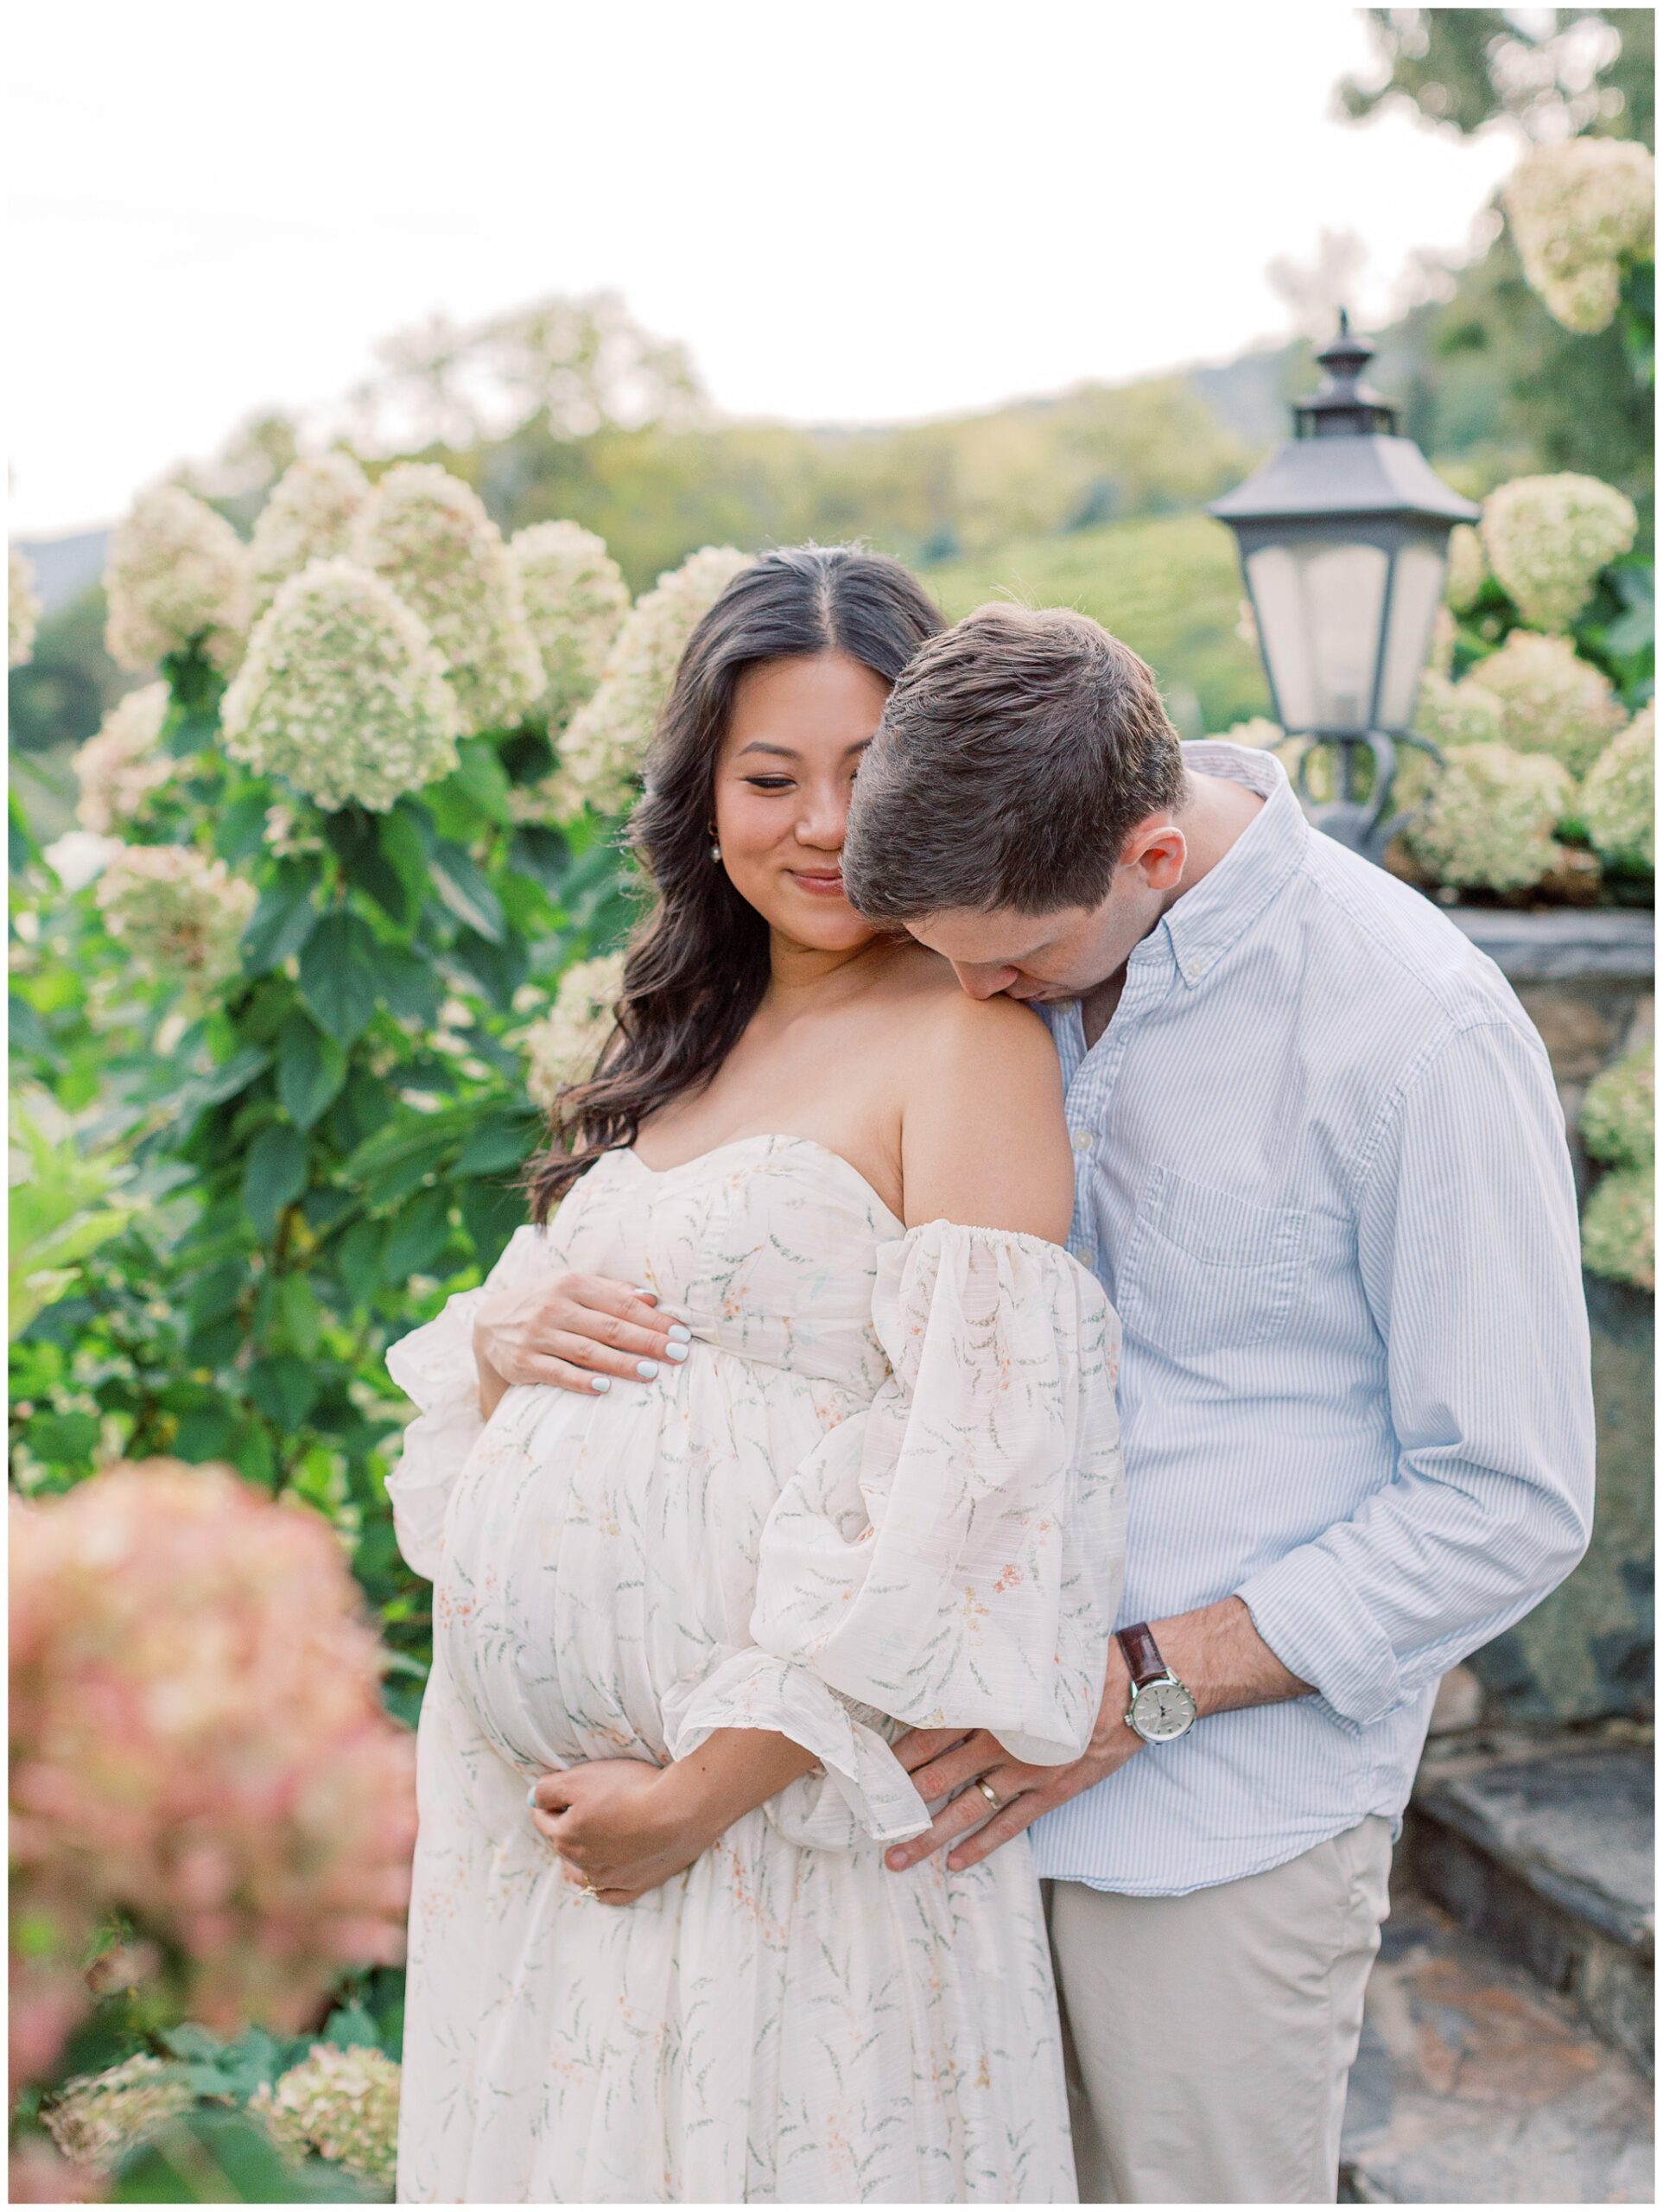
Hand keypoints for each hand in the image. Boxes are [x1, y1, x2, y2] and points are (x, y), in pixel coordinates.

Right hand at [474, 1271, 686, 1403]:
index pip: (621, 1304)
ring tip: (651, 1372)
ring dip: (622, 1363)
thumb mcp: (571, 1287)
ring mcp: (537, 1335)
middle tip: (677, 1354)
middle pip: (610, 1327)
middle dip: (647, 1341)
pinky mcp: (524, 1362)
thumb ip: (610, 1291)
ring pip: (588, 1351)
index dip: (653, 1319)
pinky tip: (605, 1387)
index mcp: (571, 1284)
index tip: (680, 1333)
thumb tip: (651, 1297)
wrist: (488, 1324)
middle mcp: (554, 1307)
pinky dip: (582, 1381)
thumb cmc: (543, 1303)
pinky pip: (558, 1373)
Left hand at [528, 1759, 711, 1904]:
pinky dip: (604, 1888)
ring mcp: (611, 1880)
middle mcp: (583, 1864)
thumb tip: (533, 1797)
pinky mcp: (638, 1886)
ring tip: (586, 1846)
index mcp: (565, 1837)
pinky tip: (605, 1880)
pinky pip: (611, 1895)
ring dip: (580, 1860)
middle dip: (565, 1828)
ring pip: (583, 1874)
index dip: (549, 1801)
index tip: (559, 1791)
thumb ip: (549, 1789)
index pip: (543, 1818)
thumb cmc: (629, 1789)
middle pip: (563, 1845)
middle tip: (578, 1809)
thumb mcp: (580, 1778)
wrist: (679, 1810)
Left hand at [884, 1660, 1141, 1875]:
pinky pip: (1010, 1825)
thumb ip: (986, 1669)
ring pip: (967, 1809)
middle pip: (938, 1777)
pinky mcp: (1052, 1791)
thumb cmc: (1078, 1665)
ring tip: (899, 1857)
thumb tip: (943, 1665)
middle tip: (870, 1823)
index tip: (867, 1769)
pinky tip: (957, 1863)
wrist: (1135, 1689)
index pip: (928, 1733)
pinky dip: (982, 1845)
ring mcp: (1027, 1771)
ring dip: (931, 1836)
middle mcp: (1002, 1741)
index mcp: (990, 1703)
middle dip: (901, 1802)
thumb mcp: (1026, 1659)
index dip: (896, 1755)